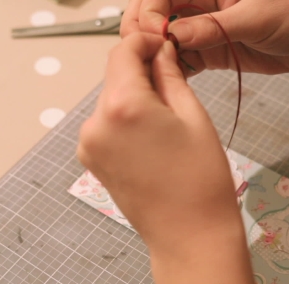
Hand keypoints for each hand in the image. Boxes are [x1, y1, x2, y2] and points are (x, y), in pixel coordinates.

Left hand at [77, 33, 267, 283]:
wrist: (188, 236)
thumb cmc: (200, 181)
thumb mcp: (192, 116)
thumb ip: (169, 76)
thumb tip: (160, 51)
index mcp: (122, 106)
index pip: (123, 52)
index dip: (144, 43)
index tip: (162, 46)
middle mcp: (95, 123)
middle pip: (114, 77)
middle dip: (140, 74)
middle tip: (172, 88)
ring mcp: (89, 145)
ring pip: (110, 101)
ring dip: (133, 98)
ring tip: (165, 123)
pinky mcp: (90, 160)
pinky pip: (105, 125)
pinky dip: (124, 121)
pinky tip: (150, 139)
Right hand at [121, 0, 288, 75]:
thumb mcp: (257, 17)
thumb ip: (215, 27)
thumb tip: (176, 34)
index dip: (151, 11)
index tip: (156, 34)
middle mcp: (201, 4)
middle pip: (157, 13)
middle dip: (145, 32)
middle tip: (146, 55)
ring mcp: (204, 28)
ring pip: (165, 38)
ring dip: (155, 54)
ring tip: (152, 72)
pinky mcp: (211, 50)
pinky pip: (183, 59)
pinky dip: (173, 70)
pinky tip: (168, 81)